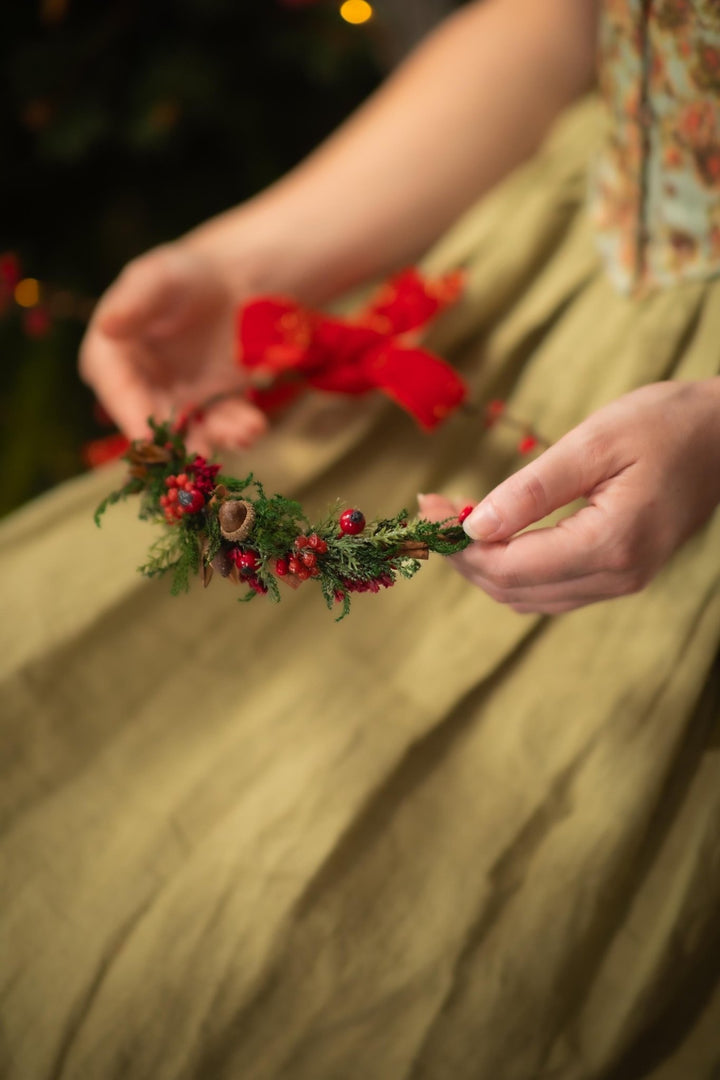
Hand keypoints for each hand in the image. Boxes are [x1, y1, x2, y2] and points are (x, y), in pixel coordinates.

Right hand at [79, 244, 266, 453]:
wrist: (229, 283)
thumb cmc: (184, 275)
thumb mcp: (157, 278)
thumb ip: (134, 301)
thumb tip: (107, 326)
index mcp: (111, 357)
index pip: (116, 392)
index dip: (131, 417)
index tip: (149, 441)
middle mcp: (139, 389)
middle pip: (154, 423)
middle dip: (179, 442)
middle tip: (200, 455)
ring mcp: (176, 402)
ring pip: (191, 432)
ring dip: (216, 438)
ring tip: (243, 432)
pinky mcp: (211, 408)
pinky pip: (222, 425)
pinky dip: (239, 429)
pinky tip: (254, 427)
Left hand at [419, 380, 719, 613]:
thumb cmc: (665, 424)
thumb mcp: (594, 442)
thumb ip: (532, 489)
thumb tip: (475, 526)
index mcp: (610, 545)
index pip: (509, 567)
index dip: (459, 544)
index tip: (428, 507)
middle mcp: (616, 577)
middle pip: (512, 590)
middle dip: (464, 557)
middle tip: (434, 511)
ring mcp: (620, 582)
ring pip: (528, 597)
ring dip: (485, 565)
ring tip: (456, 519)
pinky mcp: (619, 575)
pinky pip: (550, 589)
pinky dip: (513, 568)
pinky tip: (495, 533)